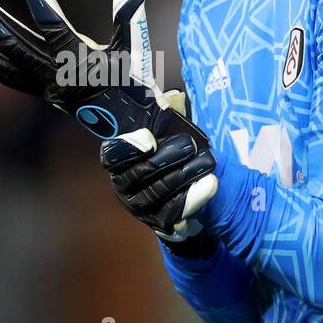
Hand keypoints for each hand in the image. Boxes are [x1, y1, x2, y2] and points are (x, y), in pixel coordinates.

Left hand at [0, 0, 205, 145]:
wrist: (129, 125)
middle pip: (20, 47)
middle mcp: (58, 77)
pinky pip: (16, 81)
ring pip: (11, 65)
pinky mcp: (46, 94)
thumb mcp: (136, 53)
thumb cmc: (134, 85)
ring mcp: (48, 87)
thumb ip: (130, 21)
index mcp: (80, 63)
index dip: (40, 1)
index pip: (55, 28)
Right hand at [99, 89, 217, 241]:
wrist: (184, 197)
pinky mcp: (158, 223)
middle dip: (168, 157)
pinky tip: (210, 185)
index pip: (112, 155)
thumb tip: (174, 98)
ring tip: (208, 162)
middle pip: (141, 172)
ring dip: (185, 176)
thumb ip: (167, 117)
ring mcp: (140, 207)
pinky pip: (173, 213)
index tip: (150, 137)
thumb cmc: (171, 158)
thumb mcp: (168, 136)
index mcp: (119, 162)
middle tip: (190, 144)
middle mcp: (124, 186)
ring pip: (158, 193)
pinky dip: (193, 199)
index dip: (127, 147)